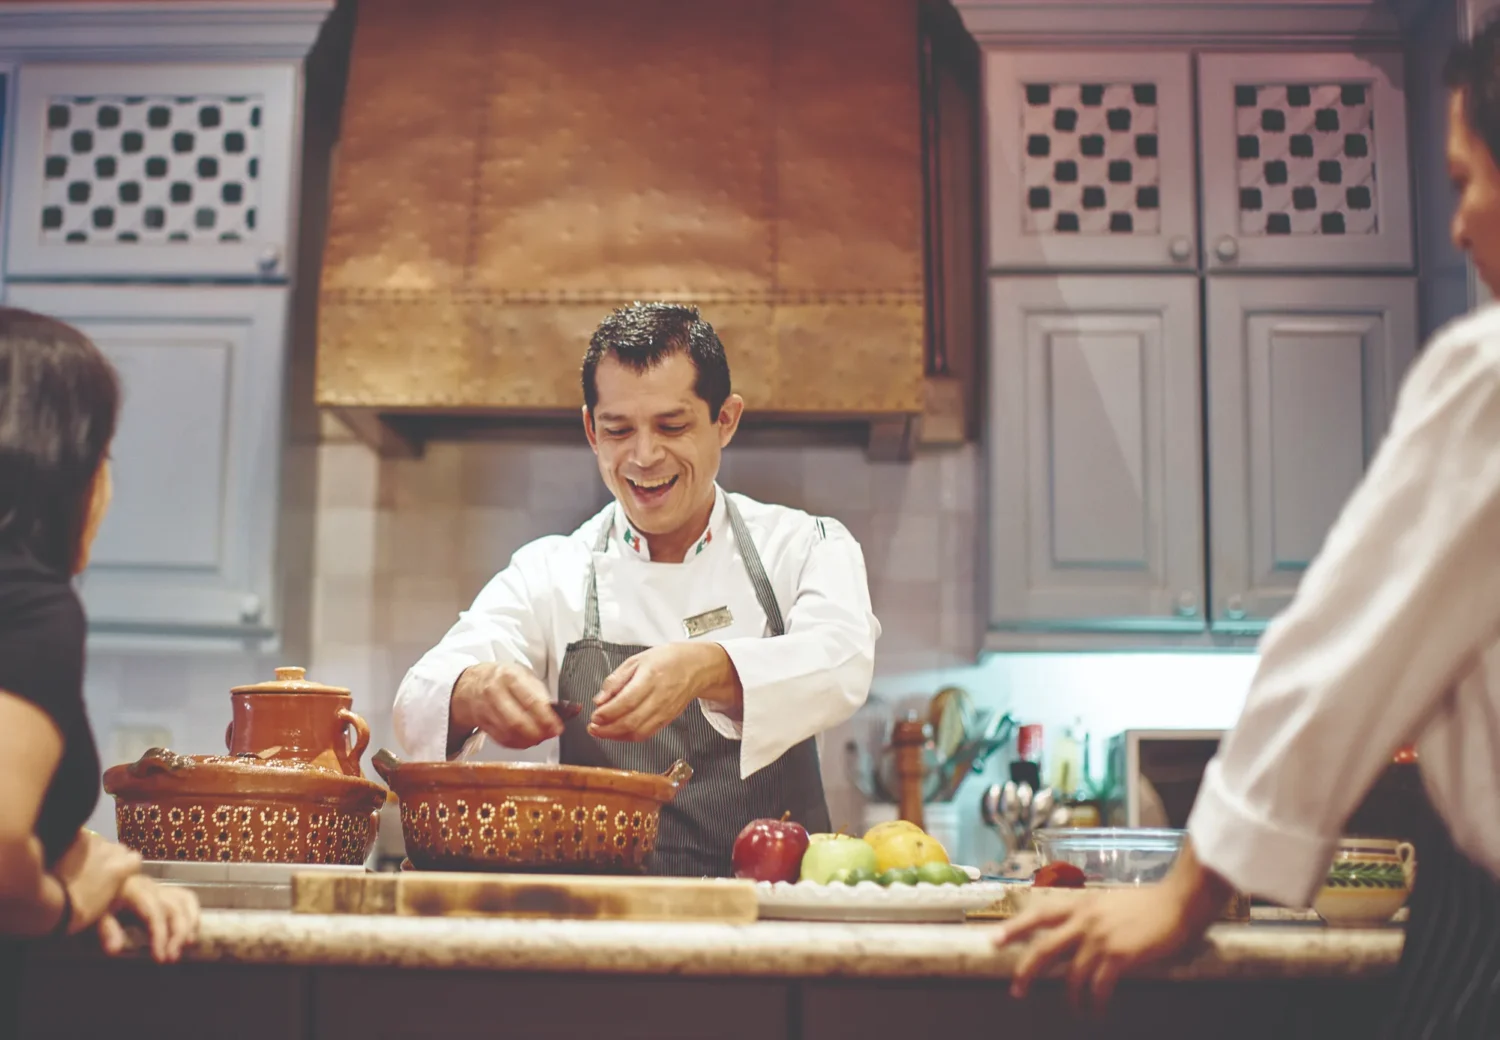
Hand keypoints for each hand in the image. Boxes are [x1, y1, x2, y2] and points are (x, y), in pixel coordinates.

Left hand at [52, 830, 140, 933]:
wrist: (48, 899)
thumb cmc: (76, 911)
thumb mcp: (100, 916)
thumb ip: (113, 914)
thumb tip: (118, 948)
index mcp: (121, 869)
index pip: (134, 860)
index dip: (126, 868)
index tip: (116, 877)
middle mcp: (112, 851)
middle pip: (117, 850)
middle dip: (111, 859)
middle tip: (95, 873)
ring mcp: (92, 842)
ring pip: (99, 843)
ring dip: (93, 851)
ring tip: (79, 865)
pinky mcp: (75, 837)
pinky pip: (79, 838)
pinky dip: (75, 846)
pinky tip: (64, 857)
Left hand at [97, 875, 198, 961]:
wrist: (92, 884)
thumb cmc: (94, 901)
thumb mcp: (94, 914)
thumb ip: (107, 930)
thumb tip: (115, 950)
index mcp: (134, 890)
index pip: (155, 912)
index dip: (161, 934)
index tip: (160, 957)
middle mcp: (151, 887)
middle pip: (175, 907)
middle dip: (178, 933)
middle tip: (173, 957)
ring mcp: (159, 888)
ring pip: (186, 901)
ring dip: (190, 924)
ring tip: (188, 945)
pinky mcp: (164, 892)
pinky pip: (186, 899)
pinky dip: (192, 914)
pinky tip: (191, 931)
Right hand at [451, 662, 562, 749]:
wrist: (471, 684)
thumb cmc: (503, 679)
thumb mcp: (524, 676)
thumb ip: (544, 694)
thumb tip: (570, 710)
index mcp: (509, 677)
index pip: (530, 701)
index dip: (546, 718)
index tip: (558, 727)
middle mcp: (494, 693)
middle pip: (518, 721)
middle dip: (539, 733)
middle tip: (551, 734)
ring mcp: (486, 710)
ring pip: (510, 733)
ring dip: (530, 740)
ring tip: (541, 737)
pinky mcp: (482, 724)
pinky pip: (503, 740)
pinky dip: (519, 744)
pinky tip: (528, 740)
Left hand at [589, 643, 739, 741]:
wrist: (696, 666)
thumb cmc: (667, 659)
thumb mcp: (637, 660)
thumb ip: (616, 680)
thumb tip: (600, 699)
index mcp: (650, 678)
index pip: (627, 701)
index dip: (608, 713)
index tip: (594, 715)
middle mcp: (659, 697)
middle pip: (631, 721)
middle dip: (608, 729)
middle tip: (593, 727)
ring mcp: (665, 711)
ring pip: (638, 732)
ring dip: (616, 736)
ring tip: (602, 732)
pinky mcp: (667, 720)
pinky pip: (647, 734)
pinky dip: (629, 737)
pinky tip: (618, 733)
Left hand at [994, 842, 1228, 1012]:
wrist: (1179, 901)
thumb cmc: (1150, 903)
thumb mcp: (1109, 902)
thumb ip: (1090, 918)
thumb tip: (1075, 940)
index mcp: (1081, 904)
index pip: (1038, 914)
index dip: (1015, 927)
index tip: (994, 940)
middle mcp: (1084, 920)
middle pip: (1044, 948)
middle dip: (1027, 971)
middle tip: (1017, 991)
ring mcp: (1099, 938)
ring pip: (1072, 975)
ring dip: (1072, 998)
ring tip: (1075, 1011)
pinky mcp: (1118, 956)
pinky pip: (1098, 987)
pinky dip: (1095, 1003)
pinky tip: (1097, 1012)